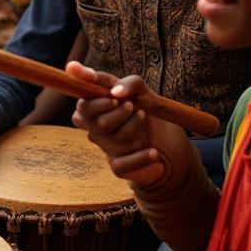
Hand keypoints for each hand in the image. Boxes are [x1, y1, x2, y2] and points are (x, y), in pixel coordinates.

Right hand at [67, 61, 190, 186]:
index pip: (84, 106)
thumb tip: (116, 93)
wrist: (166, 140)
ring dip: (133, 126)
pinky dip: (142, 158)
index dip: (96, 104)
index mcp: (94, 108)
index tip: (114, 98)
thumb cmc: (147, 110)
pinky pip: (123, 165)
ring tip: (143, 116)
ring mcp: (106, 147)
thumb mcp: (143, 92)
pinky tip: (154, 152)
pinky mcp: (118, 165)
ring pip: (113, 138)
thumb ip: (130, 84)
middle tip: (131, 105)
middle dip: (116, 113)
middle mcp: (95, 129)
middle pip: (95, 123)